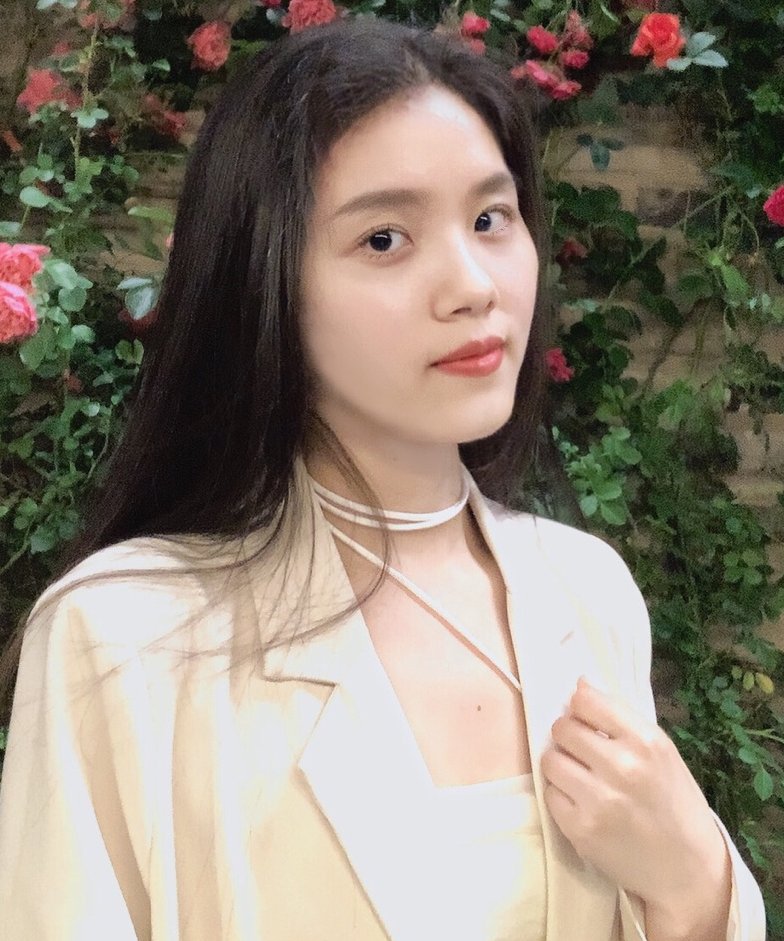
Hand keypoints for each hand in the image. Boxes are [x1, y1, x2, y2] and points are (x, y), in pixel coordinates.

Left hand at [540, 679, 729, 919]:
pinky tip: (582, 801)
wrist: (687, 869)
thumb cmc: (673, 801)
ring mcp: (599, 800)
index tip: (585, 719)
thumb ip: (619, 717)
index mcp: (646, 742)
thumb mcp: (660, 751)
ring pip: (550, 759)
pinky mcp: (581, 829)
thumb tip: (579, 684)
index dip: (580, 708)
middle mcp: (622, 767)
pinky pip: (550, 794)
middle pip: (562, 728)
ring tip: (580, 775)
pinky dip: (561, 795)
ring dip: (561, 764)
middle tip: (582, 750)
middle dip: (568, 735)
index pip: (586, 701)